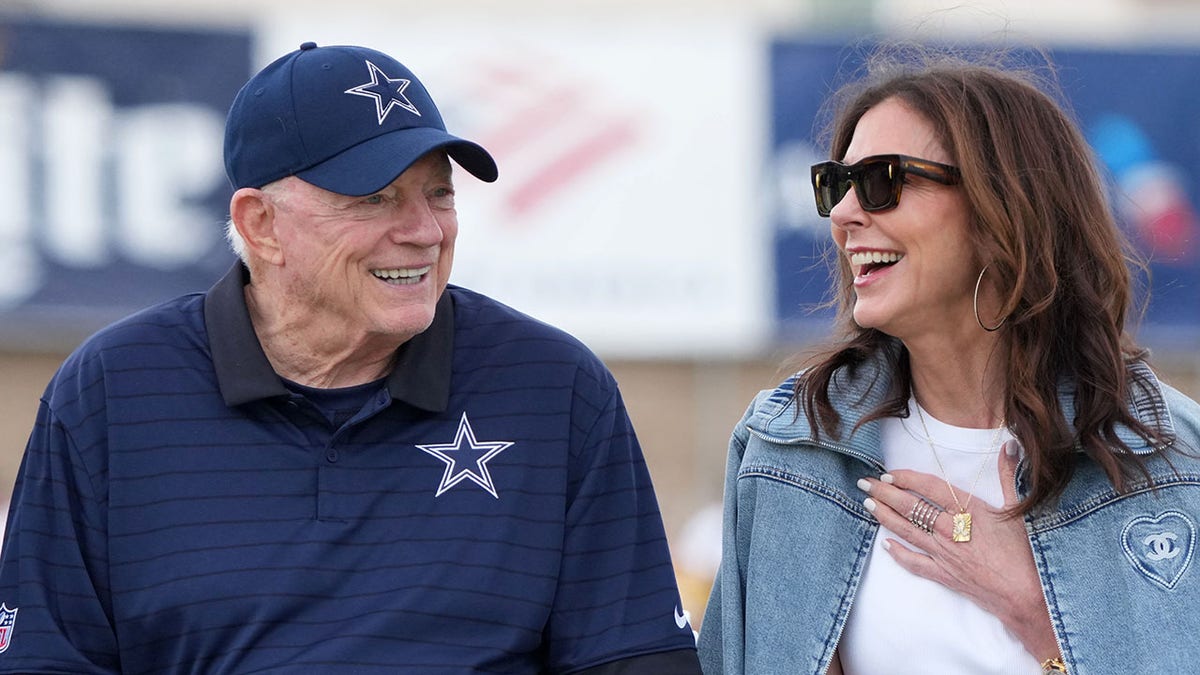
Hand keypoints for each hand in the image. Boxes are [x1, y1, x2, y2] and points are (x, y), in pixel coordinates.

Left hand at [857, 440, 1058, 661]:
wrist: (1026, 595)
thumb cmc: (1026, 552)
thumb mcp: (1019, 509)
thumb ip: (1008, 475)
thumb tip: (1009, 446)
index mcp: (967, 510)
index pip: (929, 487)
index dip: (906, 478)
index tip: (890, 473)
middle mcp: (949, 529)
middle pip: (910, 507)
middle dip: (884, 493)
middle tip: (865, 483)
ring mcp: (943, 553)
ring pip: (906, 531)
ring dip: (884, 516)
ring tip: (867, 504)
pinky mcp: (943, 574)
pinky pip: (914, 563)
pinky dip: (898, 553)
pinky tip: (885, 545)